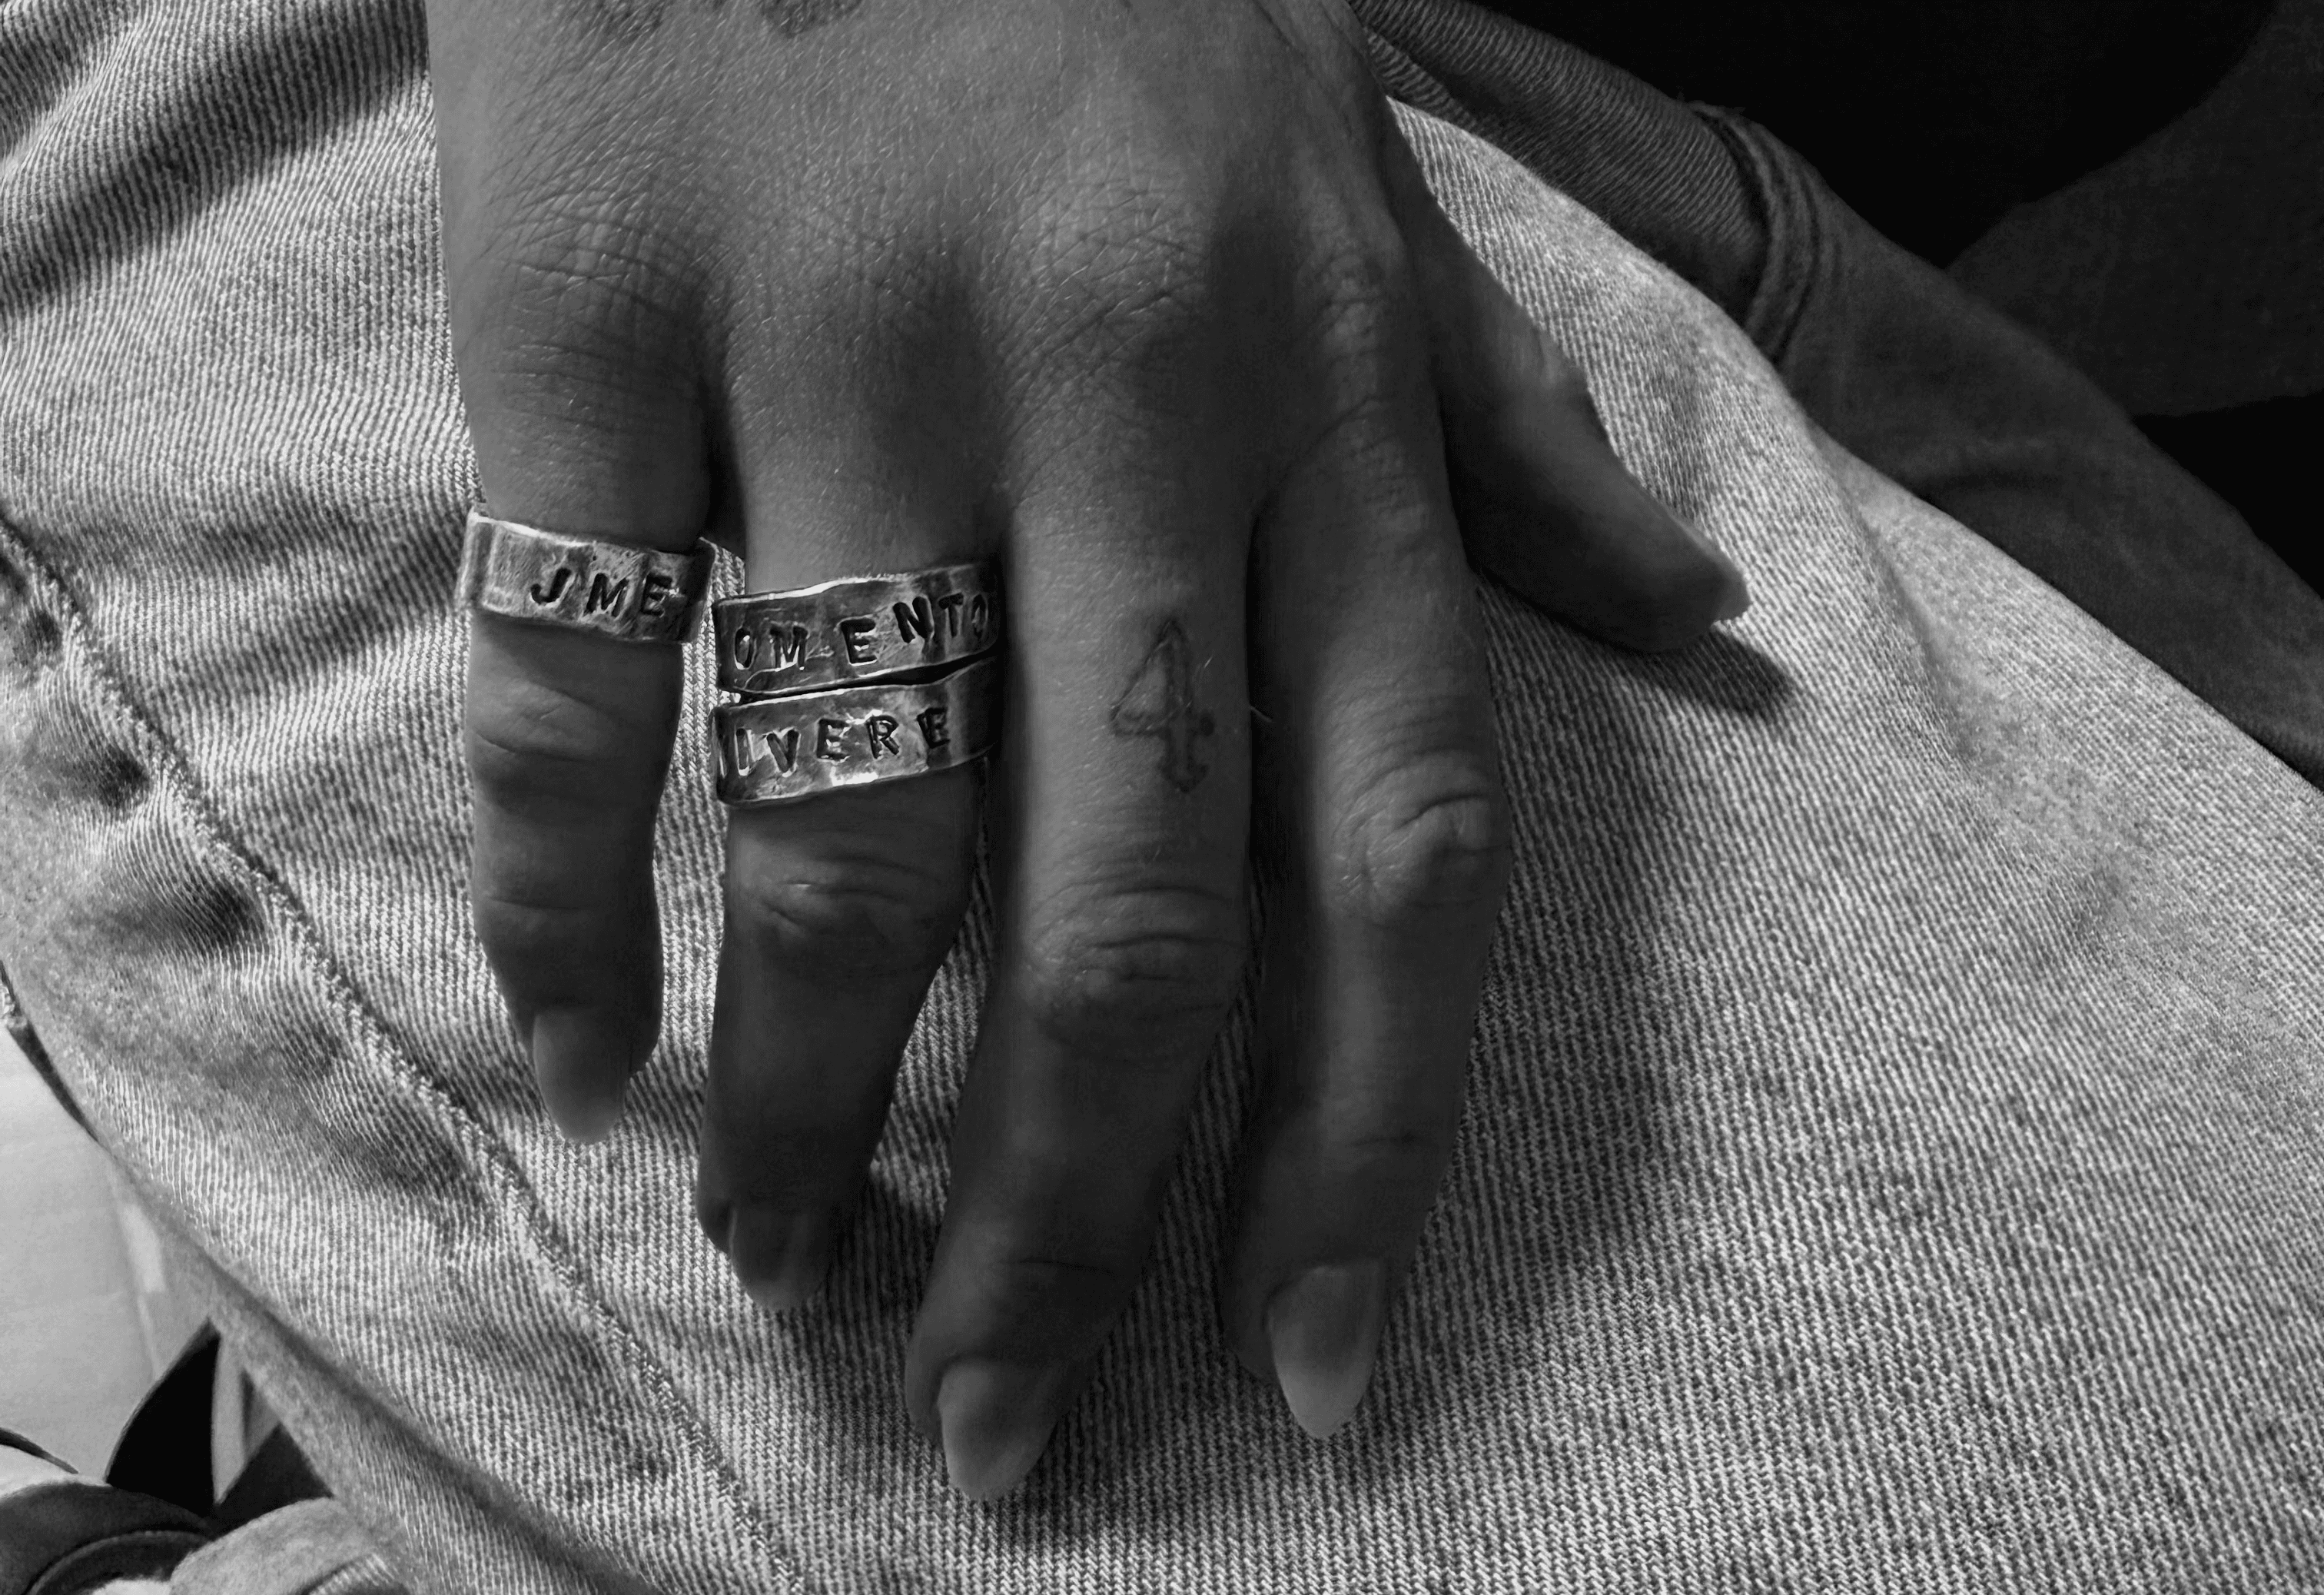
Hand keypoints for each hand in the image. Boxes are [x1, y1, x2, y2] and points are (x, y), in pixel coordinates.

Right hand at [430, 0, 1743, 1499]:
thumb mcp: (1371, 189)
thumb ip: (1516, 429)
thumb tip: (1702, 636)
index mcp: (1325, 397)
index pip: (1397, 845)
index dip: (1364, 1147)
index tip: (1304, 1371)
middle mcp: (1117, 392)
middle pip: (1119, 911)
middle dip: (1059, 1214)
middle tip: (992, 1408)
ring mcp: (846, 339)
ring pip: (844, 820)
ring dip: (805, 1096)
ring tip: (777, 1250)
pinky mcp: (598, 287)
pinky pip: (574, 656)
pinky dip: (561, 881)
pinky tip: (570, 1029)